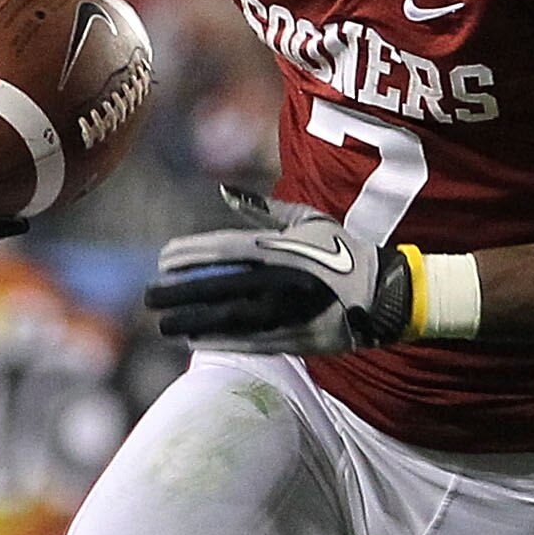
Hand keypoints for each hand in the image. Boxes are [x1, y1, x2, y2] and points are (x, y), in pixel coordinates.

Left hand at [144, 200, 415, 352]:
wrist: (384, 294)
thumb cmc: (343, 251)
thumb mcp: (309, 220)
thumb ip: (264, 208)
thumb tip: (225, 192)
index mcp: (281, 248)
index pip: (223, 250)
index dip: (189, 256)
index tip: (162, 260)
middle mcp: (279, 280)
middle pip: (218, 287)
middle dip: (179, 292)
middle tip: (149, 297)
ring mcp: (287, 312)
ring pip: (229, 318)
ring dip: (193, 322)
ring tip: (165, 325)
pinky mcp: (295, 339)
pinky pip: (249, 342)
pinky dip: (220, 342)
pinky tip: (195, 342)